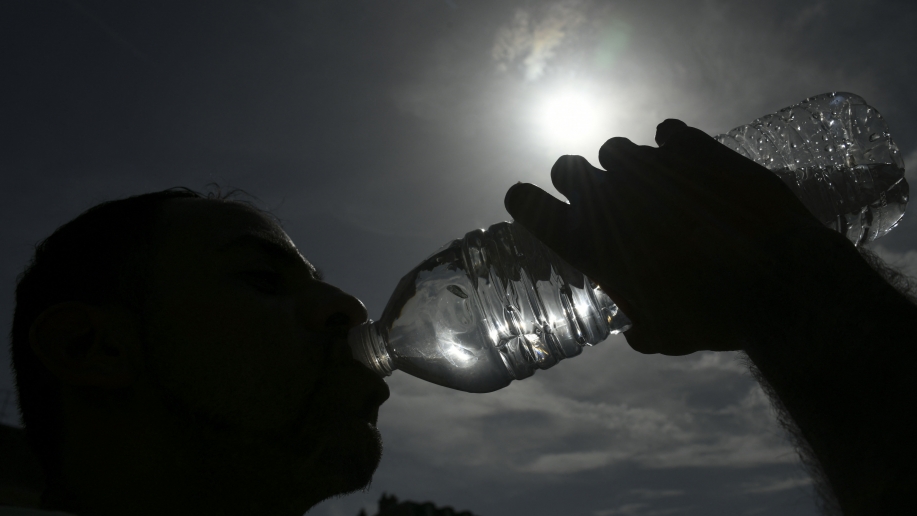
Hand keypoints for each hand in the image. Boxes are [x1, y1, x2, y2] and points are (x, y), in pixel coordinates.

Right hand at [504, 120, 830, 354]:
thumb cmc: (710, 315)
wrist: (776, 278)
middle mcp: (608, 197)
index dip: (525, 201)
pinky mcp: (693, 147)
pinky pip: (668, 133)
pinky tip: (688, 163)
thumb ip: (641, 328)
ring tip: (653, 184)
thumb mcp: (667, 335)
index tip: (528, 200)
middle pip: (567, 167)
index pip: (529, 205)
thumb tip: (635, 331)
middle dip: (576, 178)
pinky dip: (672, 146)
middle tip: (599, 195)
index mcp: (588, 242)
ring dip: (625, 165)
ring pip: (616, 149)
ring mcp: (649, 166)